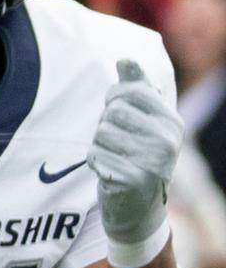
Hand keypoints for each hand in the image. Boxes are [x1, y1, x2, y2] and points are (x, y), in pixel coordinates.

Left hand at [90, 59, 180, 256]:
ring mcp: (152, 160)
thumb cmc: (137, 157)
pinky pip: (95, 155)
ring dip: (100, 145)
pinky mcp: (132, 179)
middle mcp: (167, 139)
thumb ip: (135, 89)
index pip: (129, 91)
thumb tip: (125, 60)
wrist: (138, 208)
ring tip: (116, 158)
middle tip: (118, 144)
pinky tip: (111, 173)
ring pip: (101, 133)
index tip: (119, 116)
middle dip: (105, 125)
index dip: (114, 100)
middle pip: (113, 111)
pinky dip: (96, 163)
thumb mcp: (143, 122)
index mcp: (171, 121)